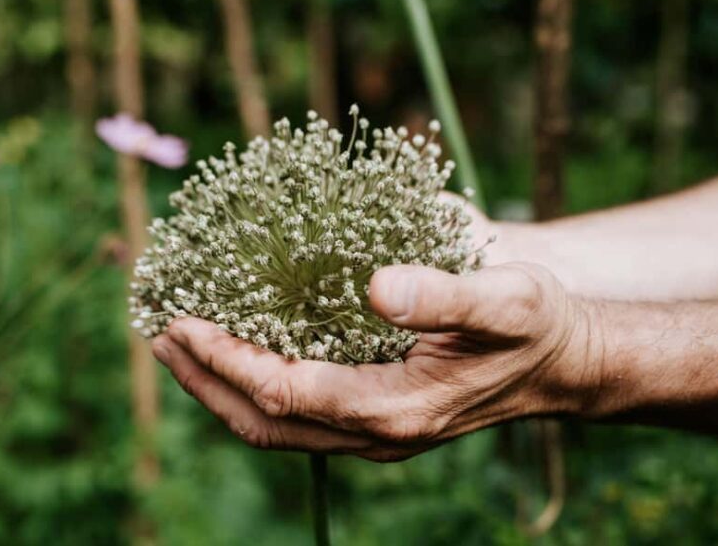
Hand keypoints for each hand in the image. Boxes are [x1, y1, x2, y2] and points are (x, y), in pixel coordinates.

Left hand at [152, 262, 598, 461]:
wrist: (561, 364)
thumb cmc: (536, 326)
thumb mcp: (506, 299)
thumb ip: (446, 294)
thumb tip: (375, 286)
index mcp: (396, 407)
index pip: (285, 393)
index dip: (226, 359)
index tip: (181, 320)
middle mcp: (375, 431)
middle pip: (263, 420)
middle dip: (203, 379)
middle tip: (157, 332)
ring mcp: (371, 430)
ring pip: (273, 425)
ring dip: (218, 386)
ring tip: (178, 343)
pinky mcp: (372, 415)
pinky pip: (294, 412)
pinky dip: (251, 384)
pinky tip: (236, 349)